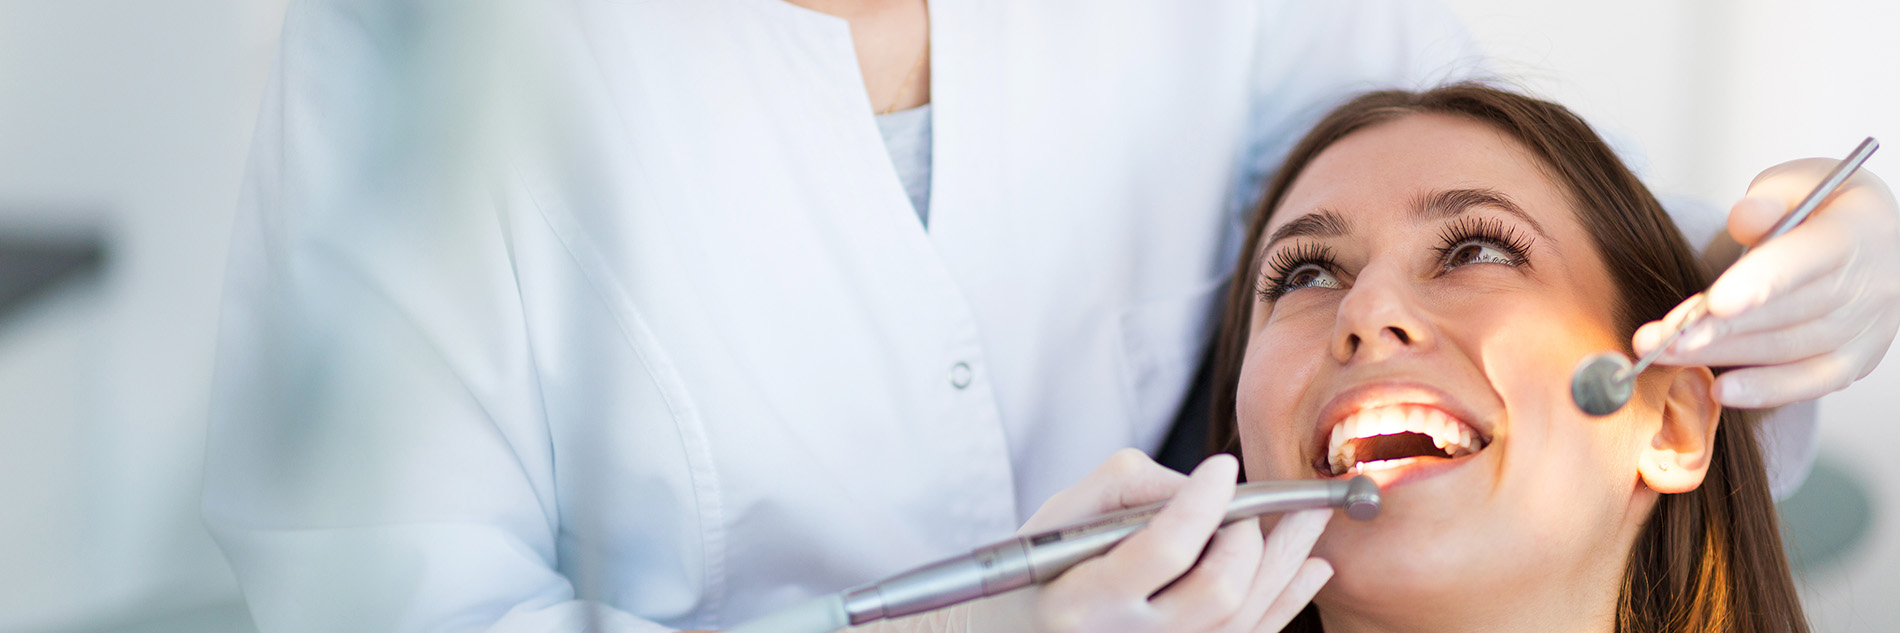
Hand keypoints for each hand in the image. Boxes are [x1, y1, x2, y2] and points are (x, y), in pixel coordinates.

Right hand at [958, 450, 1333, 632]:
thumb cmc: (1034, 572)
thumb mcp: (1058, 517)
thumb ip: (1129, 489)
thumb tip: (1206, 489)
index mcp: (1080, 601)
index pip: (1164, 550)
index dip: (1203, 503)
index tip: (1222, 466)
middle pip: (1218, 589)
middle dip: (1248, 536)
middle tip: (1247, 504)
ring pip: (1247, 617)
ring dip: (1287, 562)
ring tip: (1311, 518)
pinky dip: (1287, 601)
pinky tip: (1310, 568)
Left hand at [1634, 158, 1899, 407]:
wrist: (1875, 239)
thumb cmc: (1825, 206)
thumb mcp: (1798, 182)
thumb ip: (1767, 201)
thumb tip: (1744, 219)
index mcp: (1854, 233)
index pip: (1805, 260)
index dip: (1760, 283)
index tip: (1715, 303)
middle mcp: (1869, 285)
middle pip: (1787, 313)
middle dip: (1719, 328)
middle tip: (1663, 338)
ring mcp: (1867, 327)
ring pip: (1789, 349)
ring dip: (1724, 356)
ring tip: (1667, 354)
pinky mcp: (1856, 359)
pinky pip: (1810, 382)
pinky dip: (1766, 390)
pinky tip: (1721, 390)